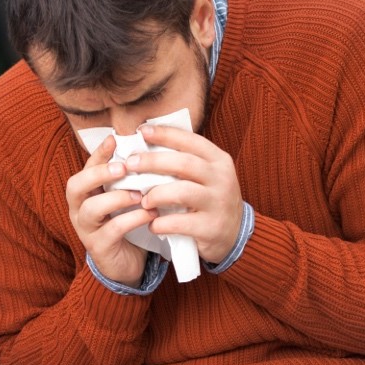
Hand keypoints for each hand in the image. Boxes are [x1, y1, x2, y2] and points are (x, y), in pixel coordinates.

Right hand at [66, 133, 158, 284]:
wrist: (127, 265)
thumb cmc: (127, 225)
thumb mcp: (125, 198)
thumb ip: (128, 179)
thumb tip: (147, 148)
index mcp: (85, 195)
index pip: (85, 168)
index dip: (97, 154)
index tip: (114, 139)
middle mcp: (79, 210)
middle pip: (74, 187)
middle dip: (97, 174)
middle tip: (122, 168)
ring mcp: (86, 230)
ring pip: (91, 209)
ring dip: (117, 198)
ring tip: (141, 195)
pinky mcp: (99, 248)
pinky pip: (112, 230)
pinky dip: (133, 219)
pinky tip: (151, 214)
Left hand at [127, 125, 244, 264]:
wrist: (235, 234)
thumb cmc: (211, 199)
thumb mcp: (207, 175)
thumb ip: (185, 162)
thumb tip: (146, 146)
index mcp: (219, 160)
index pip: (191, 141)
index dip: (165, 134)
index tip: (141, 131)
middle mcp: (221, 178)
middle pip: (183, 163)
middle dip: (152, 161)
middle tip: (129, 164)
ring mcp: (218, 203)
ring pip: (181, 192)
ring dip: (156, 194)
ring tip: (143, 201)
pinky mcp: (211, 227)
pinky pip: (179, 223)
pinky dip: (160, 223)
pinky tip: (152, 224)